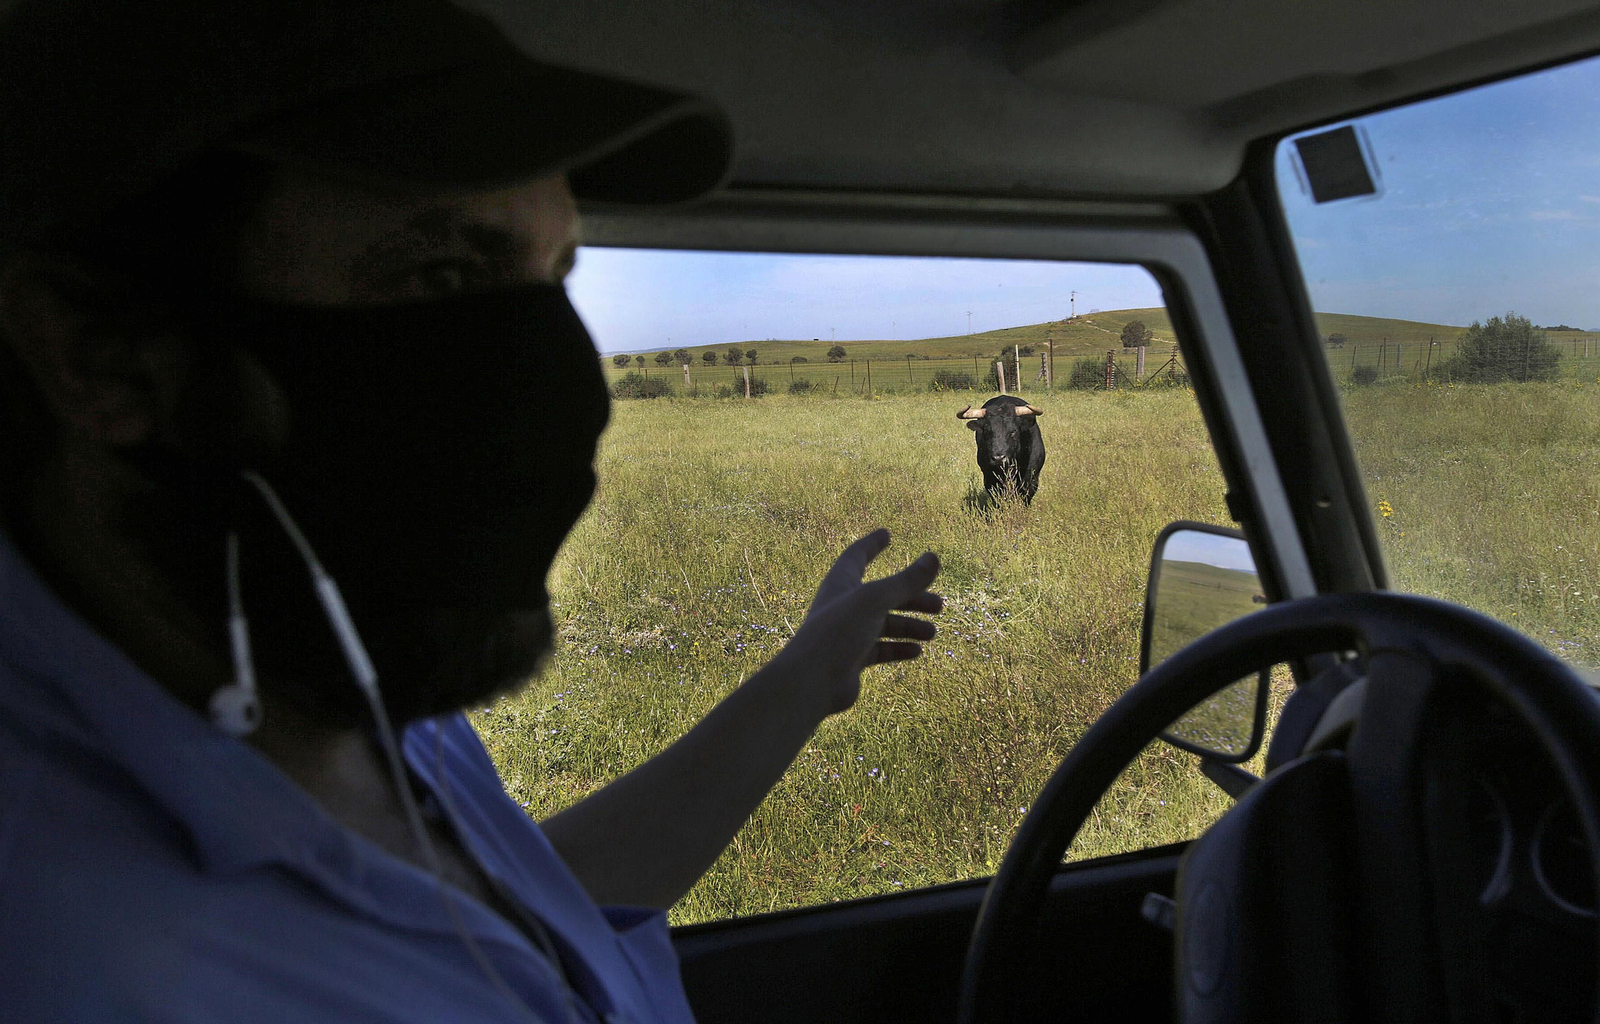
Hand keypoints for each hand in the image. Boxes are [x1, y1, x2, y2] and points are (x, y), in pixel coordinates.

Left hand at [772, 528, 941, 715]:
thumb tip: (934, 558)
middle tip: (939, 605)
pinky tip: (917, 652)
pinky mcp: (852, 660)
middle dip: (910, 598)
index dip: (871, 545)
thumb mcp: (875, 601)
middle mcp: (843, 607)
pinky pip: (880, 651)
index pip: (856, 556)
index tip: (886, 534)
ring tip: (932, 633)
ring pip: (883, 625)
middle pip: (881, 595)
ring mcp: (847, 634)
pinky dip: (898, 649)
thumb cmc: (838, 632)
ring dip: (908, 626)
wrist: (812, 681)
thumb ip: (906, 581)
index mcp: (842, 584)